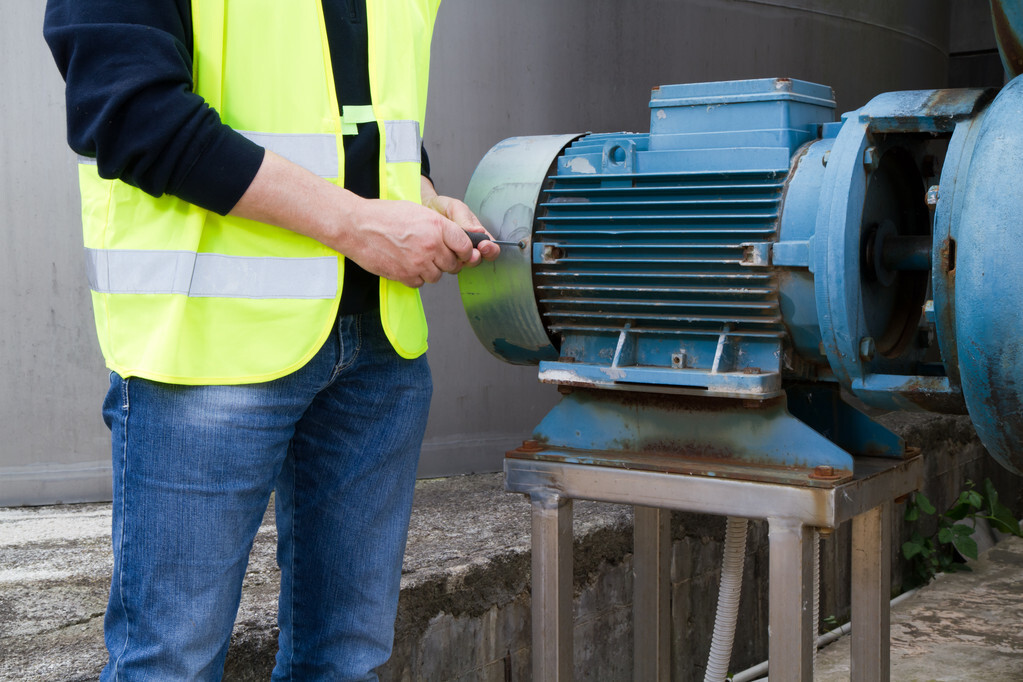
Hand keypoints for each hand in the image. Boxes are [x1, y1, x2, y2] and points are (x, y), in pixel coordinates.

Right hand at [341, 197, 478, 287]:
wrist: (357, 226)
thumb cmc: (384, 216)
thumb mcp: (418, 211)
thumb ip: (439, 226)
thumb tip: (455, 239)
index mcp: (437, 226)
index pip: (465, 246)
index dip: (464, 251)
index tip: (460, 252)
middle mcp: (431, 246)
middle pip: (453, 264)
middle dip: (446, 261)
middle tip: (433, 254)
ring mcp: (419, 263)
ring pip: (437, 276)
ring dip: (430, 270)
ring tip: (415, 257)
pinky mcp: (406, 276)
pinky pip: (420, 283)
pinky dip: (415, 276)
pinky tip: (405, 263)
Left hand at [423, 194, 500, 262]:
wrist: (423, 211)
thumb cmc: (441, 208)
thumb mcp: (455, 208)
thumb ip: (465, 219)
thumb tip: (479, 231)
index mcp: (477, 234)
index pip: (491, 247)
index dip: (490, 249)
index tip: (483, 246)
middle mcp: (470, 246)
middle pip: (480, 259)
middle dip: (476, 258)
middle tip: (470, 253)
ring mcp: (458, 254)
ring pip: (465, 265)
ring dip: (462, 262)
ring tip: (454, 253)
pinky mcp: (445, 259)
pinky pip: (450, 267)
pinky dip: (448, 263)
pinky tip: (443, 255)